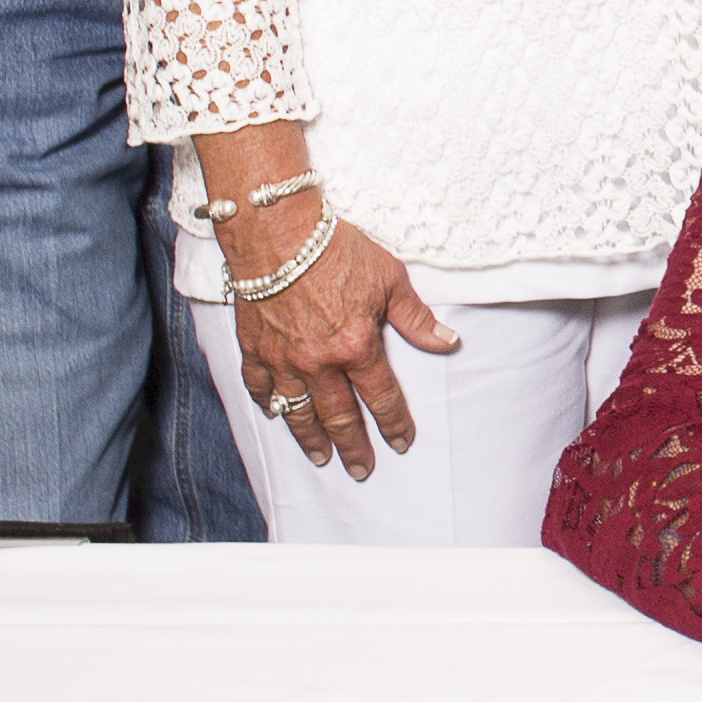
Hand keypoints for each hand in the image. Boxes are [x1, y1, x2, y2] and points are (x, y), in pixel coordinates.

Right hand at [229, 213, 453, 481]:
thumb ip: (416, 318)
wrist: (276, 231)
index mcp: (357, 347)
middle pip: (339, 417)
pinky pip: (259, 387)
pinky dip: (268, 405)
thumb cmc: (337, 248)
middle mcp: (318, 363)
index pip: (382, 398)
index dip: (394, 424)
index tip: (402, 443)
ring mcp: (282, 359)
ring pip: (298, 412)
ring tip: (321, 458)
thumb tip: (448, 342)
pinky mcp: (253, 348)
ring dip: (311, 439)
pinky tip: (275, 415)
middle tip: (362, 470)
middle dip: (354, 447)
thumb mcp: (390, 278)